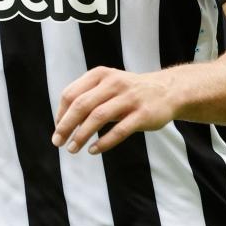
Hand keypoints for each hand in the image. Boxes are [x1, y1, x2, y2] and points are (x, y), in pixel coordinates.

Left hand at [52, 67, 177, 154]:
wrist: (168, 90)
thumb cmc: (130, 93)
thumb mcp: (107, 86)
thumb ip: (87, 98)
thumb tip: (61, 122)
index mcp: (101, 75)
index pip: (71, 94)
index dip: (61, 113)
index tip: (58, 129)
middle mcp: (114, 83)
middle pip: (81, 105)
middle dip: (65, 126)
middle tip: (57, 142)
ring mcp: (130, 98)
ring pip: (98, 117)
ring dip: (81, 135)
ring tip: (72, 149)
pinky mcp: (143, 114)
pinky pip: (119, 130)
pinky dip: (103, 142)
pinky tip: (93, 150)